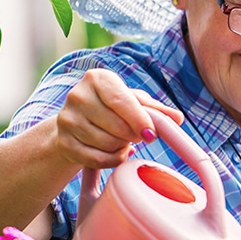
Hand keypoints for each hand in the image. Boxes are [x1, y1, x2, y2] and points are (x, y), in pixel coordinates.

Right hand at [55, 69, 183, 168]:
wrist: (77, 123)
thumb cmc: (112, 108)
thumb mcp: (134, 102)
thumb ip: (156, 110)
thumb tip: (177, 118)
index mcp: (97, 79)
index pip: (122, 101)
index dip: (139, 120)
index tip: (151, 134)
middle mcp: (77, 96)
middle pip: (116, 126)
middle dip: (133, 135)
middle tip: (138, 136)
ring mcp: (67, 120)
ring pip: (107, 144)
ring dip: (122, 147)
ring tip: (122, 139)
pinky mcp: (64, 142)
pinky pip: (97, 159)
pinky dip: (112, 160)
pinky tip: (115, 152)